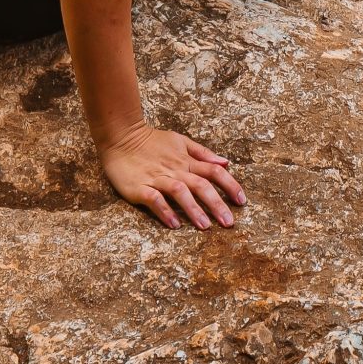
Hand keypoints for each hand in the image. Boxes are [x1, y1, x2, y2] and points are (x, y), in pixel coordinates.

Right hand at [98, 124, 246, 229]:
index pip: (213, 171)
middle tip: (229, 223)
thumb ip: (202, 153)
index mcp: (186, 160)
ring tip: (206, 227)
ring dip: (194, 209)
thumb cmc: (151, 141)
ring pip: (180, 192)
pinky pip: (154, 199)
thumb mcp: (180, 141)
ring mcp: (157, 178)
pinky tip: (174, 225)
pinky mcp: (140, 187)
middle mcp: (175, 169)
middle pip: (201, 185)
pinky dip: (165, 211)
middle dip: (216, 204)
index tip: (242, 201)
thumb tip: (225, 162)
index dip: (229, 185)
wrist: (121, 136)